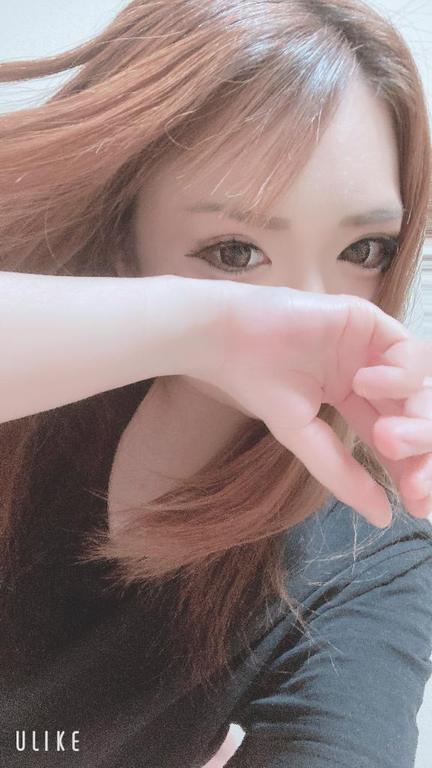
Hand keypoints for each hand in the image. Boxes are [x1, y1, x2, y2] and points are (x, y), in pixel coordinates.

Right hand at [181, 279, 415, 527]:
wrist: (229, 342)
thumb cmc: (258, 385)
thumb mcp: (303, 438)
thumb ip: (344, 474)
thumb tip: (384, 518)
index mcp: (354, 398)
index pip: (398, 437)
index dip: (412, 470)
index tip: (415, 506)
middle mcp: (370, 372)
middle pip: (417, 415)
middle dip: (422, 451)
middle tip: (413, 485)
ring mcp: (371, 347)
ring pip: (421, 388)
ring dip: (417, 420)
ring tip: (386, 438)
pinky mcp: (369, 322)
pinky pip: (409, 352)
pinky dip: (399, 375)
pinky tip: (362, 384)